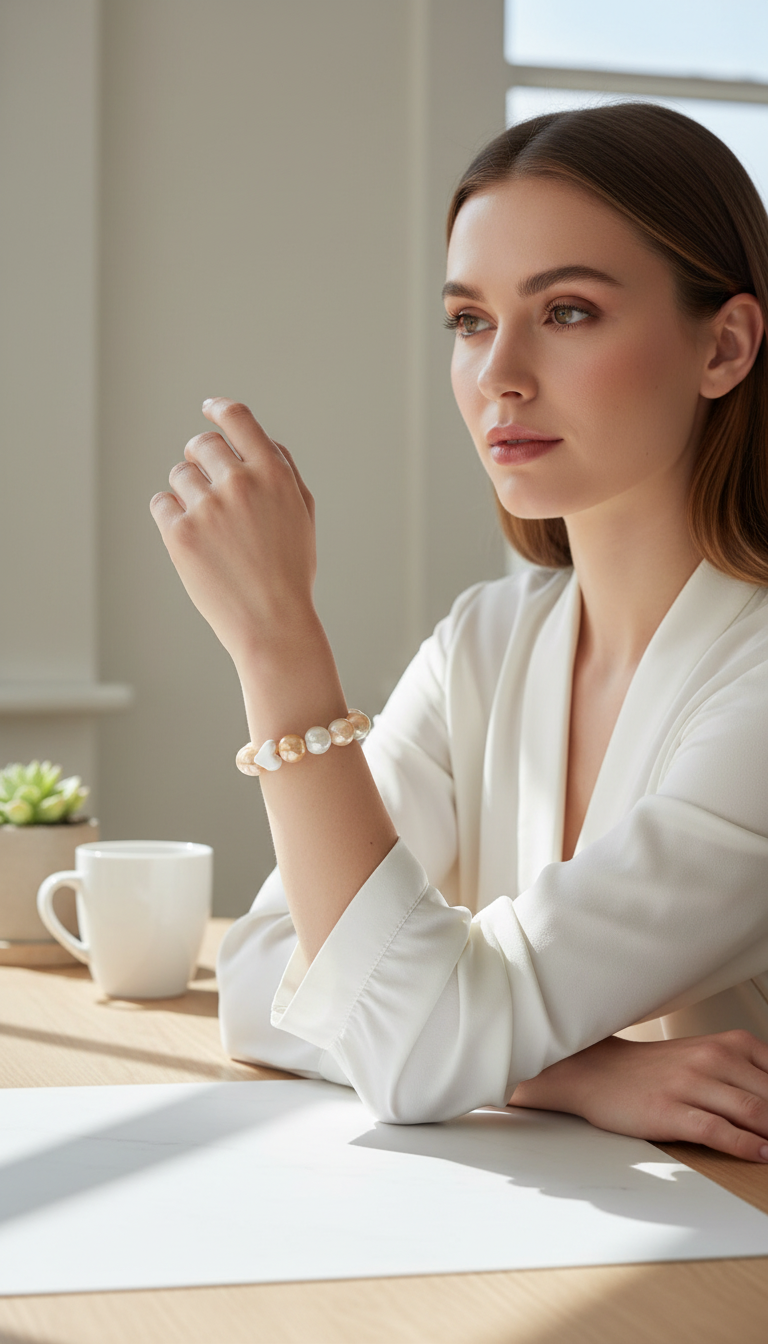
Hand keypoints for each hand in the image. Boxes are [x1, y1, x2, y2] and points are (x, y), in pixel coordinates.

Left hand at [150, 399, 318, 668]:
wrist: (272, 623)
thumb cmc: (290, 571)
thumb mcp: (302, 514)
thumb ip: (283, 470)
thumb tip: (258, 439)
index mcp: (273, 474)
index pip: (239, 419)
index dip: (220, 409)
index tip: (209, 409)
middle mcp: (240, 483)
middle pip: (202, 444)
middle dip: (201, 457)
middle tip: (206, 481)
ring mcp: (207, 507)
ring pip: (180, 475)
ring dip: (188, 491)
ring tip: (207, 525)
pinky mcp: (180, 533)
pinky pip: (161, 504)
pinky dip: (170, 515)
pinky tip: (190, 537)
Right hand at [510, 1030, 767, 1161]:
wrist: (599, 1071)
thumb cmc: (655, 1070)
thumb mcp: (708, 1059)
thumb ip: (747, 1078)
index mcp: (727, 1043)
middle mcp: (711, 1058)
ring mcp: (690, 1083)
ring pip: (753, 1111)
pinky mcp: (670, 1110)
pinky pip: (719, 1131)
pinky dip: (746, 1146)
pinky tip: (760, 1155)